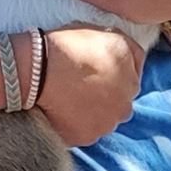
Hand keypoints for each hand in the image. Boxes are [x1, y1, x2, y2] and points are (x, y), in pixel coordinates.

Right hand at [33, 27, 144, 146]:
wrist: (38, 71)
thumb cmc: (66, 47)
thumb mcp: (103, 33)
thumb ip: (126, 47)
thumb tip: (131, 57)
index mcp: (132, 78)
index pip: (131, 79)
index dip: (112, 73)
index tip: (94, 70)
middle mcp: (126, 105)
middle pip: (120, 103)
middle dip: (107, 96)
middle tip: (81, 86)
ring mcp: (106, 125)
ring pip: (104, 120)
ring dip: (93, 113)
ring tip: (69, 99)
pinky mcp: (87, 137)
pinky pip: (85, 132)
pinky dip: (76, 124)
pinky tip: (61, 111)